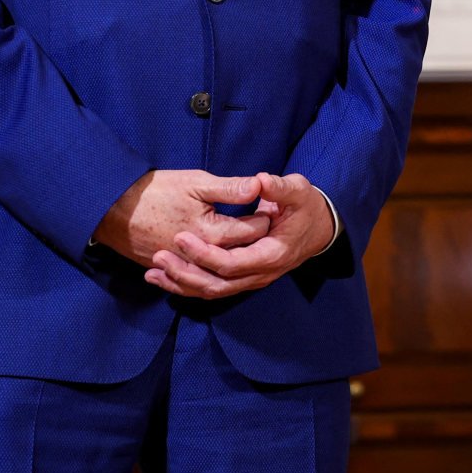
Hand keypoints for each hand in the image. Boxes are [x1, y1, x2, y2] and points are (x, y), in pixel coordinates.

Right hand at [92, 169, 268, 268]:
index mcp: (213, 233)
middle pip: (241, 255)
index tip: (272, 205)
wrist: (113, 209)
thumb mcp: (196, 182)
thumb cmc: (155, 191)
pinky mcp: (171, 270)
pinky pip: (195, 282)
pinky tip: (217, 268)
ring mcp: (185, 267)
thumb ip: (230, 188)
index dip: (265, 217)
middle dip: (256, 240)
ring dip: (237, 262)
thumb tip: (259, 186)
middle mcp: (202, 257)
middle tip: (268, 222)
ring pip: (220, 273)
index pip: (253, 231)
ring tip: (246, 247)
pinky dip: (211, 274)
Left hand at [146, 173, 336, 299]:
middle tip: (158, 255)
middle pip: (217, 284)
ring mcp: (250, 280)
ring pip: (211, 291)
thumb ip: (278, 187)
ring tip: (153, 271)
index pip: (232, 263)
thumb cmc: (305, 207)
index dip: (204, 254)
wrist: (318, 229)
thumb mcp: (298, 191)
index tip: (180, 236)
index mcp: (271, 254)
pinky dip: (186, 286)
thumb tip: (260, 180)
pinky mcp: (242, 279)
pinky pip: (211, 289)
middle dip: (185, 272)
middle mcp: (259, 274)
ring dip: (181, 283)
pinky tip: (162, 278)